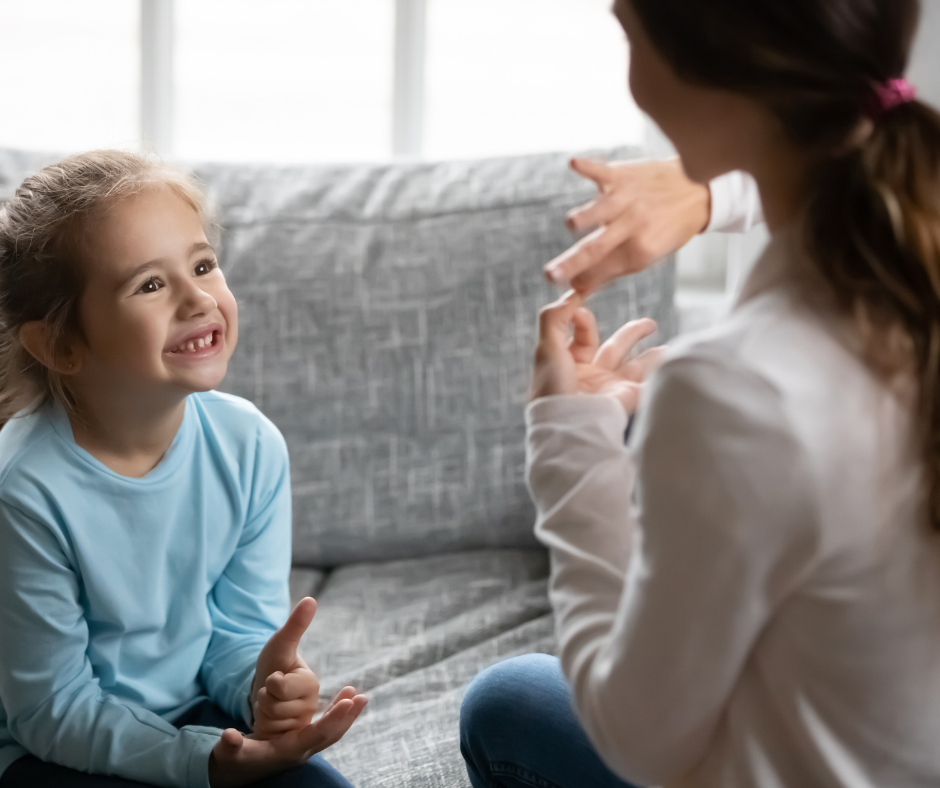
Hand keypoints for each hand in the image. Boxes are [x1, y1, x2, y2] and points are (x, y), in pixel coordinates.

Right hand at [209, 687, 367, 787]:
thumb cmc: (233, 761)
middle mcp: (301, 751)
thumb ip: (229, 746)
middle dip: (347, 717)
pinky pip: (325, 727)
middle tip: (362, 697)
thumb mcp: (228, 754)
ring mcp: (304, 747)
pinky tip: (344, 700)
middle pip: (331, 734)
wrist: (235, 771)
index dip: (333, 719)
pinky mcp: (303, 741)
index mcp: (288, 752)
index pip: (316, 735)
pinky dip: (335, 713)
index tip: (348, 703)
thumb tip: (227, 736)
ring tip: (358, 695)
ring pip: (331, 731)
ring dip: (345, 714)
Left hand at [250, 598, 320, 739]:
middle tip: (273, 692)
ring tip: (273, 706)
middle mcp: (311, 706)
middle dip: (265, 698)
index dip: (270, 681)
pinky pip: (267, 736)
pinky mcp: (292, 741)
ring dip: (264, 712)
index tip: (277, 678)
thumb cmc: (274, 665)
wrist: (265, 691)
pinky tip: (272, 722)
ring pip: (269, 723)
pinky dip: (264, 727)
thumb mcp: (279, 645)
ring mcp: (302, 725)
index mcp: (311, 683)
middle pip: (273, 707)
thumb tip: (311, 598)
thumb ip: (295, 625)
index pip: (278, 686)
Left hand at [531, 291, 664, 413]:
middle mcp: (590, 375)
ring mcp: (610, 386)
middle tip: (649, 324)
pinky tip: (676, 360)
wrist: (567, 422)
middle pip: (615, 348)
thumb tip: (571, 296)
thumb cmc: (552, 387)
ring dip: (653, 355)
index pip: (582, 336)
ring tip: (668, 347)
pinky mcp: (628, 396)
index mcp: (568, 364)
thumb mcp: (546, 347)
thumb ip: (554, 318)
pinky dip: (663, 370)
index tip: (583, 309)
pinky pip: (650, 381)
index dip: (584, 320)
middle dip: (632, 334)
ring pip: (637, 365)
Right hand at [544, 158, 710, 293]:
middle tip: (550, 274)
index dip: (580, 278)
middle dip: (572, 262)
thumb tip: (579, 288)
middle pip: (596, 247)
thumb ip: (612, 271)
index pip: (602, 268)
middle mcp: (634, 224)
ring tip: (572, 224)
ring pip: (600, 209)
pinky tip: (574, 163)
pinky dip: (588, 167)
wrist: (698, 190)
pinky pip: (602, 170)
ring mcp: (627, 198)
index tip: (560, 285)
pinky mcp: (622, 175)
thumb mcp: (648, 256)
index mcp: (641, 249)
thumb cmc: (668, 228)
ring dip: (585, 216)